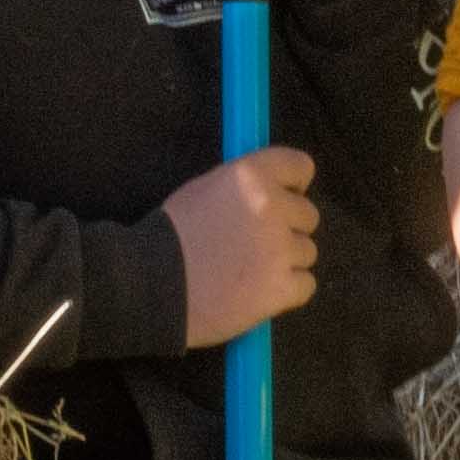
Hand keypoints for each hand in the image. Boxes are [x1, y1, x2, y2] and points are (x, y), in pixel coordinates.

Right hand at [164, 142, 320, 344]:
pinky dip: (287, 290)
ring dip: (286, 260)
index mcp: (252, 175)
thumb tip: (275, 192)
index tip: (280, 198)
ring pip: (307, 251)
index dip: (293, 185)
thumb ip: (245, 187)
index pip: (301, 167)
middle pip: (308, 215)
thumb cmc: (171, 235)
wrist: (151, 285)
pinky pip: (306, 284)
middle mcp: (273, 207)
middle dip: (287, 228)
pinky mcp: (282, 288)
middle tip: (253, 243)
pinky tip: (258, 292)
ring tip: (250, 272)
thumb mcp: (204, 189)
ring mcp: (281, 250)